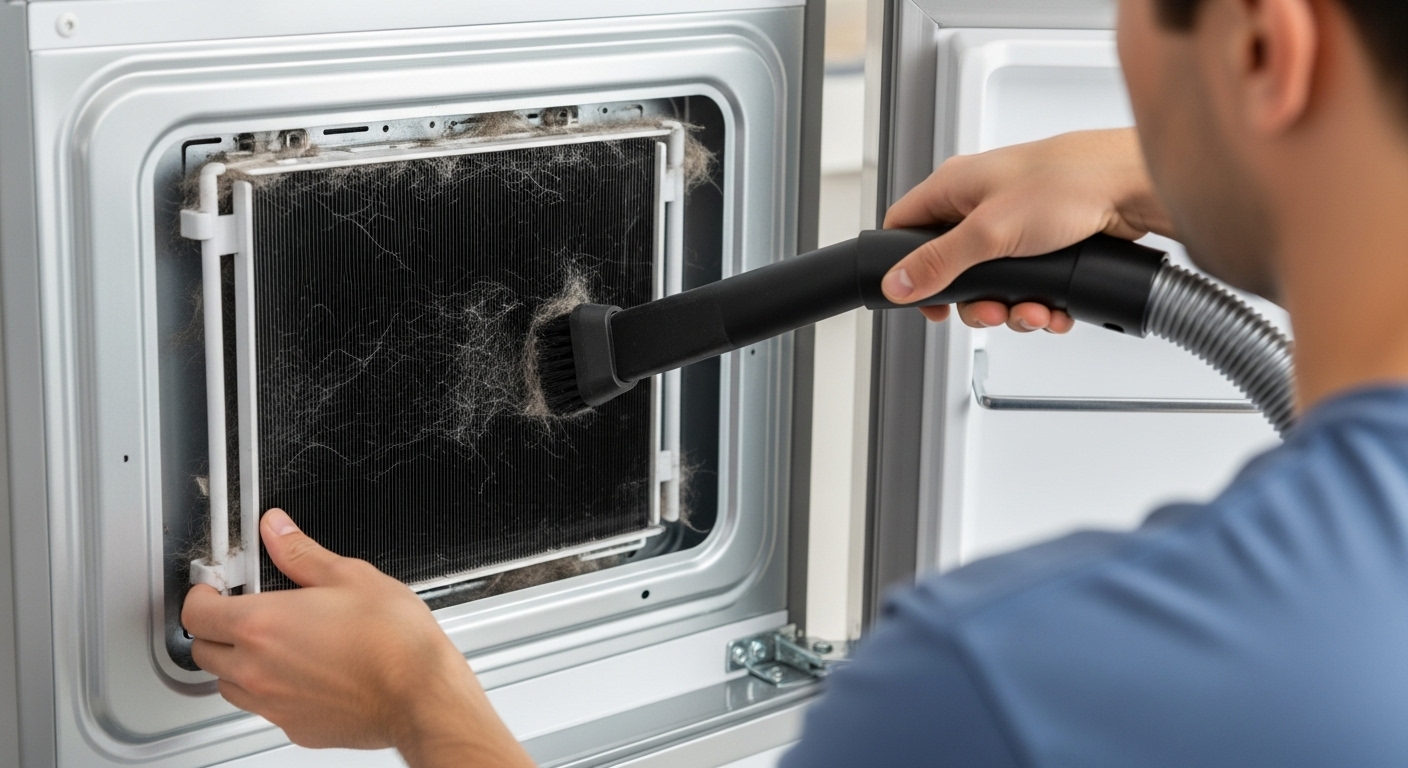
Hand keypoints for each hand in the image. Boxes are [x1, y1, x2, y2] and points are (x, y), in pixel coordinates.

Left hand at [182, 509, 533, 767]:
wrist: (419, 694)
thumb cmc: (392, 640)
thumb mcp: (349, 576)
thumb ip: (300, 553)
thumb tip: (276, 530)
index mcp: (262, 625)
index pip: (195, 613)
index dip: (200, 596)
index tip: (214, 589)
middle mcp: (256, 669)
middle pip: (203, 651)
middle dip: (214, 629)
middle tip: (241, 612)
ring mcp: (273, 704)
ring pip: (228, 684)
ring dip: (236, 663)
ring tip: (271, 645)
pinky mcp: (294, 727)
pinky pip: (263, 708)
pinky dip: (270, 691)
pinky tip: (302, 674)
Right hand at [881, 128, 1173, 331]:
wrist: (1133, 185)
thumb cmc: (1067, 182)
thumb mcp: (989, 231)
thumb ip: (939, 262)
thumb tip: (897, 283)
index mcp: (954, 186)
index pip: (904, 227)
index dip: (905, 267)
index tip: (922, 299)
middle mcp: (981, 203)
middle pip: (952, 268)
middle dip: (973, 301)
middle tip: (990, 313)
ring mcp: (1014, 222)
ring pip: (993, 282)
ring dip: (1010, 308)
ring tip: (1031, 312)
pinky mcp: (1046, 241)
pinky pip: (1028, 284)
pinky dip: (1038, 303)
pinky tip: (1052, 309)